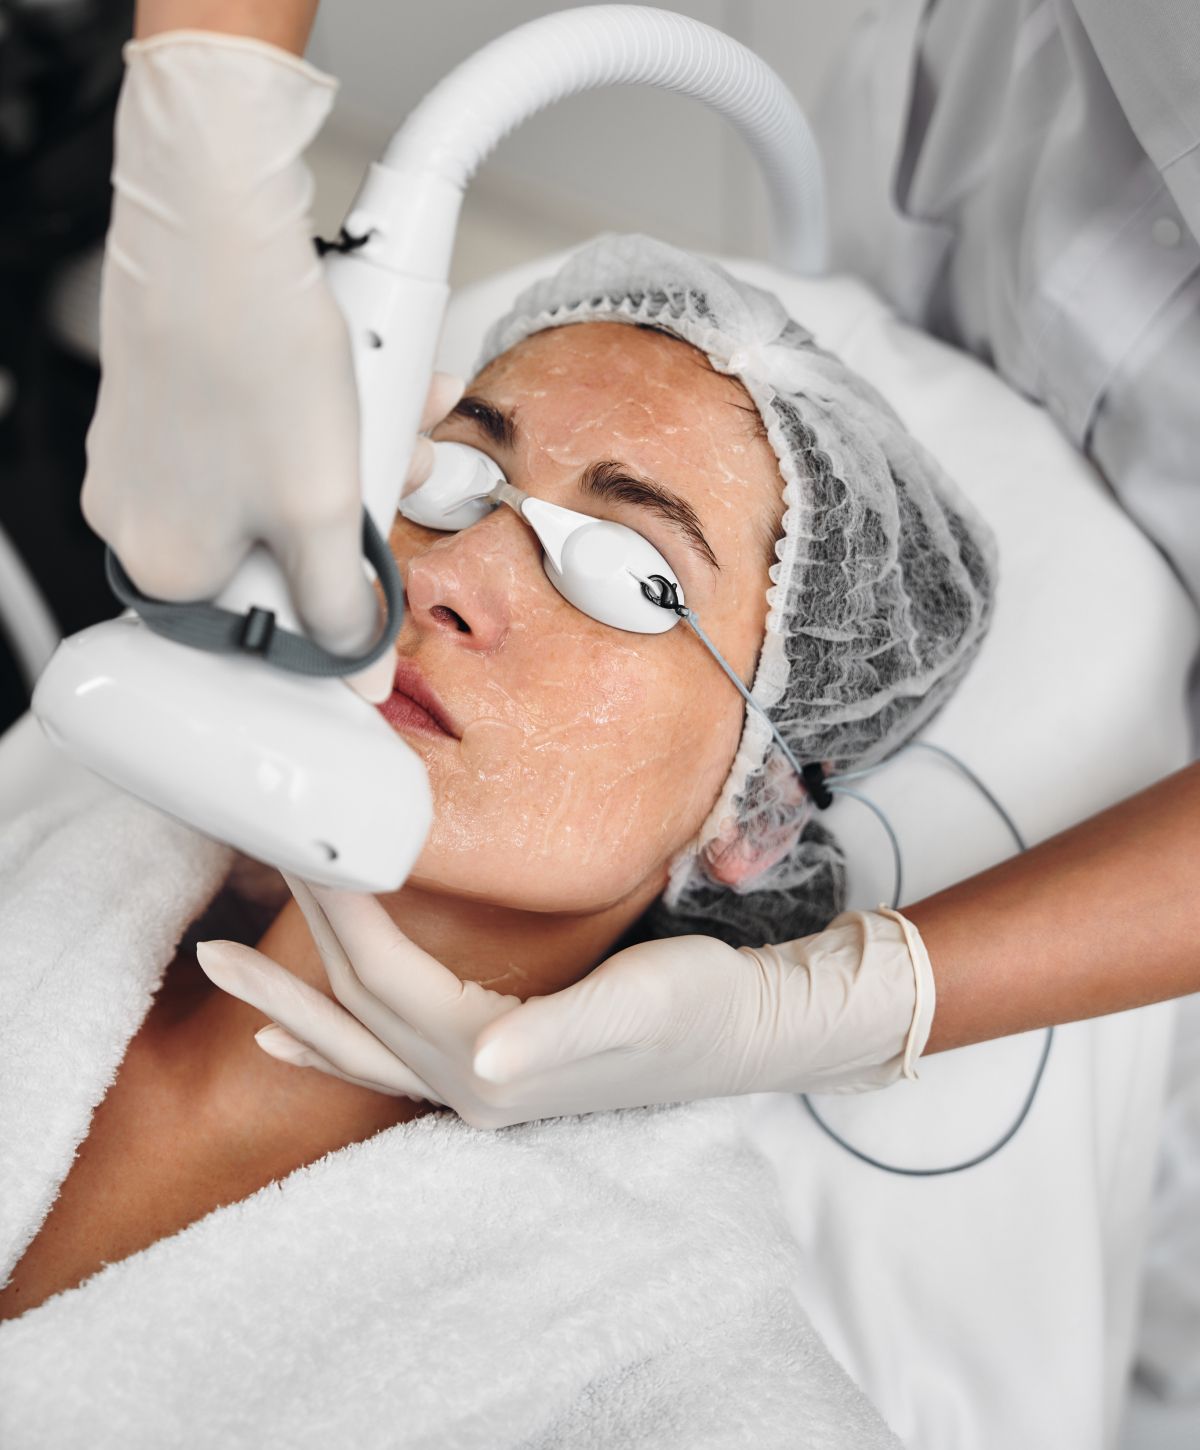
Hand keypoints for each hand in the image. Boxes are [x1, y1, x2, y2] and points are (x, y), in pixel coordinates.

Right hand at [79, 33, 460, 702]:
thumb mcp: (322, 509)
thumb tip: (356, 664)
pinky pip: (265, 430)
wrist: (218, 220)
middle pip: (277, 552)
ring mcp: (153, 450)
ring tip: (403, 416)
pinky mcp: (177, 395)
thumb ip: (342, 601)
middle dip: (360, 513)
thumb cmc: (256, 358)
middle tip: (401, 477)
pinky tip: (372, 382)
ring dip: (359, 456)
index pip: (261, 627)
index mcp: (165, 563)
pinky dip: (325, 414)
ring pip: (282, 483)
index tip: (379, 585)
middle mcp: (142, 513)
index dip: (335, 609)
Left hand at [195, 876, 935, 1128]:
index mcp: (490, 1062)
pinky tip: (287, 1034)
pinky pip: (384, 1060)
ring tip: (216, 965)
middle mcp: (468, 1083)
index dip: (337, 905)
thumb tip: (489, 1061)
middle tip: (250, 860)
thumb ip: (558, 1034)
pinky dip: (328, 1042)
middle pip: (356, 1001)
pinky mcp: (491, 1064)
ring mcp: (475, 1082)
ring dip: (285, 998)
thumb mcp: (638, 1006)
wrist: (747, 1034)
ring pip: (355, 1038)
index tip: (299, 834)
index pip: (384, 974)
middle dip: (295, 938)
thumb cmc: (699, 1010)